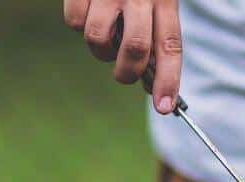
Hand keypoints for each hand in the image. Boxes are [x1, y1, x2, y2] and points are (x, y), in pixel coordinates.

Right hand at [63, 0, 182, 113]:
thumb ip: (154, 33)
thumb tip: (149, 81)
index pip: (170, 45)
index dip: (168, 79)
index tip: (165, 108)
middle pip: (135, 49)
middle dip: (127, 73)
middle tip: (124, 74)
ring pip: (99, 40)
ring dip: (99, 49)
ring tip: (105, 32)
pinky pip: (74, 22)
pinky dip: (78, 23)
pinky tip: (87, 7)